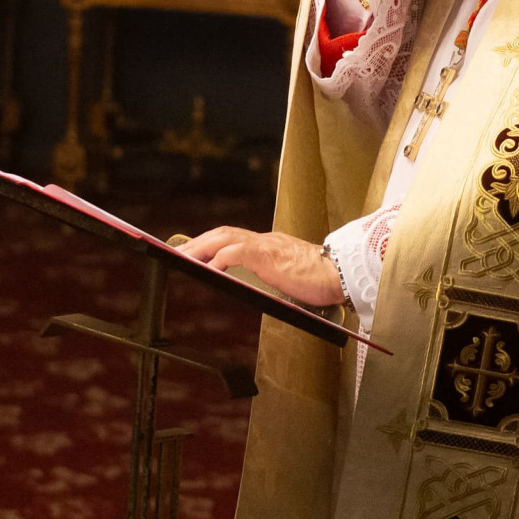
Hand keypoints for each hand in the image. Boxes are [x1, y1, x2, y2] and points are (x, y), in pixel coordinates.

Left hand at [176, 226, 345, 307]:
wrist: (341, 274)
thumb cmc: (322, 281)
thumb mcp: (291, 276)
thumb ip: (274, 275)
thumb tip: (261, 286)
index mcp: (270, 245)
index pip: (234, 238)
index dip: (212, 242)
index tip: (194, 250)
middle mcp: (266, 240)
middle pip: (223, 233)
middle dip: (198, 242)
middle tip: (177, 252)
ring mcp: (267, 245)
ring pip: (225, 238)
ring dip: (201, 247)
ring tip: (183, 257)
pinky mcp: (268, 255)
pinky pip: (236, 253)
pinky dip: (219, 259)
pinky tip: (209, 268)